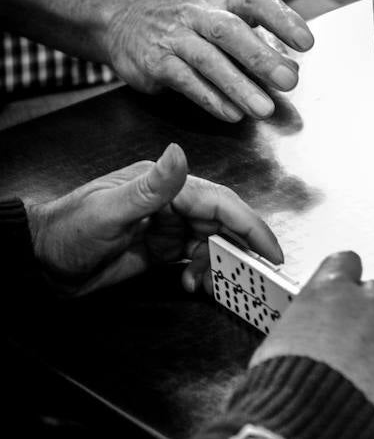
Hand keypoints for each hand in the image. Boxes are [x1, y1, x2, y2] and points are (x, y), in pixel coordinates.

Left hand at [27, 143, 281, 296]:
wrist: (38, 262)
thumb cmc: (67, 231)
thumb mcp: (109, 208)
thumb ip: (151, 186)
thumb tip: (179, 153)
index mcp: (164, 188)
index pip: (219, 204)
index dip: (249, 226)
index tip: (270, 250)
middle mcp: (171, 205)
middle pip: (223, 225)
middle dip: (240, 248)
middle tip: (254, 274)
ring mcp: (168, 229)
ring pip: (213, 243)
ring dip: (220, 264)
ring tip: (212, 283)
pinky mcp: (162, 251)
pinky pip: (197, 259)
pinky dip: (203, 272)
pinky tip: (194, 284)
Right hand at [103, 0, 314, 121]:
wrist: (124, 23)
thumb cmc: (191, 28)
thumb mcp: (225, 26)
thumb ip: (259, 47)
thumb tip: (292, 71)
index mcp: (225, 1)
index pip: (257, 1)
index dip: (283, 19)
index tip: (307, 43)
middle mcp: (199, 14)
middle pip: (230, 31)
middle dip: (260, 56)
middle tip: (288, 80)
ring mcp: (175, 37)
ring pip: (207, 59)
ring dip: (238, 86)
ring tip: (264, 109)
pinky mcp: (155, 62)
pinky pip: (184, 80)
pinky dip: (210, 98)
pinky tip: (231, 114)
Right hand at [251, 252, 373, 431]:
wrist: (311, 422)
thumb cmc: (282, 386)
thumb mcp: (276, 343)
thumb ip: (299, 327)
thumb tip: (295, 338)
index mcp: (328, 290)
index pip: (345, 262)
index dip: (341, 277)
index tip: (338, 289)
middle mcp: (365, 304)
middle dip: (363, 308)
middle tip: (346, 333)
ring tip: (364, 359)